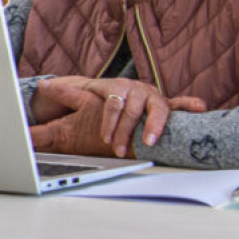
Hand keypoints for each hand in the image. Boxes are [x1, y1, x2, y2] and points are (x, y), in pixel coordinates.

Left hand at [31, 77, 205, 156]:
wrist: (116, 92)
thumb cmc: (98, 99)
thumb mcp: (80, 99)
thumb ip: (62, 97)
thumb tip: (40, 90)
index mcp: (113, 87)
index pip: (112, 103)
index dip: (110, 122)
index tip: (107, 139)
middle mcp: (134, 89)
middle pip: (133, 110)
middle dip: (127, 132)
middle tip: (121, 150)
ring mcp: (151, 95)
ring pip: (156, 109)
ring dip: (154, 126)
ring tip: (149, 142)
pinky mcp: (165, 104)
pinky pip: (179, 103)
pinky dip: (189, 105)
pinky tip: (199, 108)